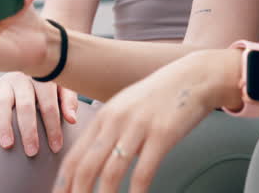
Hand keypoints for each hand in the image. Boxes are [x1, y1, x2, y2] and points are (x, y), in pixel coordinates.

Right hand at [0, 71, 79, 155]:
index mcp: (43, 77)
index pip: (49, 104)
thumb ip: (68, 101)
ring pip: (2, 105)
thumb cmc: (49, 83)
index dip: (53, 126)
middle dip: (29, 130)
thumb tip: (72, 120)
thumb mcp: (64, 87)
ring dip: (4, 127)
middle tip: (32, 151)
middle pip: (25, 105)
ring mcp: (6, 84)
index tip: (56, 147)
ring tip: (8, 145)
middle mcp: (23, 78)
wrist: (28, 62)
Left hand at [56, 49, 238, 192]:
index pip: (73, 157)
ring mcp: (139, 127)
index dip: (62, 184)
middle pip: (85, 167)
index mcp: (104, 116)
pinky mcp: (162, 134)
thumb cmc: (162, 95)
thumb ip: (110, 130)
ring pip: (110, 172)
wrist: (195, 77)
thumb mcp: (127, 106)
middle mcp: (116, 121)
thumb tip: (96, 160)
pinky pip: (143, 171)